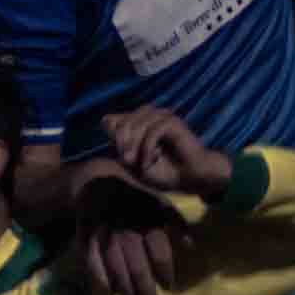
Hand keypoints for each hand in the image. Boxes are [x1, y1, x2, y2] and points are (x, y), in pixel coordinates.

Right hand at [70, 174, 184, 294]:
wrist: (98, 179)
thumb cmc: (135, 194)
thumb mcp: (159, 201)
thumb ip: (177, 222)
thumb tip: (192, 247)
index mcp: (147, 220)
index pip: (159, 253)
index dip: (165, 273)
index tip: (168, 286)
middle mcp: (126, 229)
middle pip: (138, 267)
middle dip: (147, 291)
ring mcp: (105, 235)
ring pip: (116, 269)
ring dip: (126, 291)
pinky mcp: (86, 237)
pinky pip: (93, 263)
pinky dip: (101, 280)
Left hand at [103, 108, 231, 198]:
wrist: (188, 178)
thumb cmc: (163, 171)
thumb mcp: (133, 162)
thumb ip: (118, 143)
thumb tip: (106, 121)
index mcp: (136, 123)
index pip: (110, 120)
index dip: (112, 138)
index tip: (121, 157)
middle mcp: (147, 116)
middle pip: (121, 122)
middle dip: (123, 144)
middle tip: (129, 162)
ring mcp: (160, 116)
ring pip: (136, 123)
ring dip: (135, 146)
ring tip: (141, 163)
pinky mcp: (172, 122)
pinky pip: (153, 130)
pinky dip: (149, 147)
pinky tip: (152, 159)